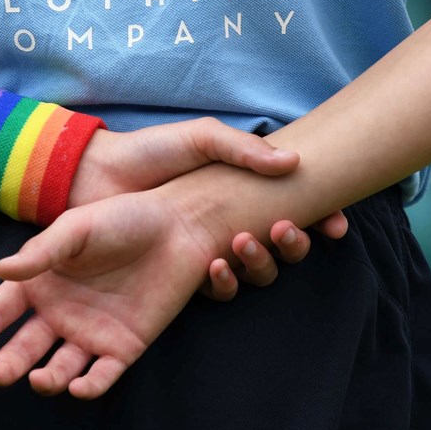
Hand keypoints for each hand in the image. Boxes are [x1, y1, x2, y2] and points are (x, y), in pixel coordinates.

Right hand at [0, 186, 223, 398]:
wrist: (177, 227)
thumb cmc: (123, 219)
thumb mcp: (77, 228)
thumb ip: (42, 253)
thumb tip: (0, 270)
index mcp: (41, 281)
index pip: (0, 311)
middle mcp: (60, 311)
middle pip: (25, 345)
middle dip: (9, 362)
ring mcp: (90, 332)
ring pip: (59, 366)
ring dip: (47, 378)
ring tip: (39, 379)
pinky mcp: (123, 347)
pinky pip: (101, 374)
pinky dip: (89, 385)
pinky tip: (79, 387)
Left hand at [37, 122, 349, 290]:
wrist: (95, 176)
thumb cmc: (149, 153)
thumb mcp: (200, 138)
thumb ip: (244, 149)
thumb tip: (294, 162)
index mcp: (241, 193)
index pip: (294, 211)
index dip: (321, 221)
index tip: (336, 225)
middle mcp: (229, 226)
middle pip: (282, 248)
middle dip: (293, 244)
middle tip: (282, 229)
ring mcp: (206, 253)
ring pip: (255, 273)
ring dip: (261, 263)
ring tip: (243, 243)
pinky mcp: (182, 277)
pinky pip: (217, 291)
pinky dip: (225, 283)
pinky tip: (216, 267)